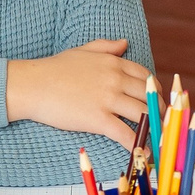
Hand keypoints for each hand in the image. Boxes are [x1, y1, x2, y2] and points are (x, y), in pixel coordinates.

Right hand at [6, 40, 148, 147]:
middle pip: (150, 96)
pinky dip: (137, 144)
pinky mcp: (98, 119)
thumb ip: (106, 46)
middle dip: (160, 109)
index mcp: (114, 63)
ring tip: (157, 138)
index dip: (156, 91)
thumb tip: (125, 43)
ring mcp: (108, 99)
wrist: (32, 85)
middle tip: (161, 122)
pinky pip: (125, 133)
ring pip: (143, 114)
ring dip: (153, 127)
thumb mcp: (83, 50)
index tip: (157, 101)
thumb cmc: (54, 68)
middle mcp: (115, 79)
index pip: (146, 76)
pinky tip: (143, 151)